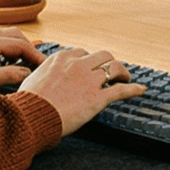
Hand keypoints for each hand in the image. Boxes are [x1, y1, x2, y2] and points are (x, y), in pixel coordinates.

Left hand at [0, 26, 42, 98]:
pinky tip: (5, 63)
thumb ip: (4, 77)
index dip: (35, 55)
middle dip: (29, 48)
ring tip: (26, 64)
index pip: (18, 44)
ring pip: (4, 37)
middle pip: (14, 35)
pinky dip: (6, 50)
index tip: (46, 66)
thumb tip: (27, 73)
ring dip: (17, 48)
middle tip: (38, 65)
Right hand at [16, 45, 145, 133]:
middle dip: (108, 63)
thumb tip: (44, 74)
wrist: (31, 116)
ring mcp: (89, 81)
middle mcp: (78, 65)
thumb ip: (44, 72)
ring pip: (114, 69)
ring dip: (121, 73)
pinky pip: (121, 90)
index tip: (90, 68)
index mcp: (62, 58)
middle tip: (111, 72)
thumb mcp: (32, 78)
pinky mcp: (97, 99)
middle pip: (102, 56)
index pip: (82, 52)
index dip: (88, 61)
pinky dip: (133, 89)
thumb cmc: (28, 102)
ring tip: (125, 79)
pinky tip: (141, 89)